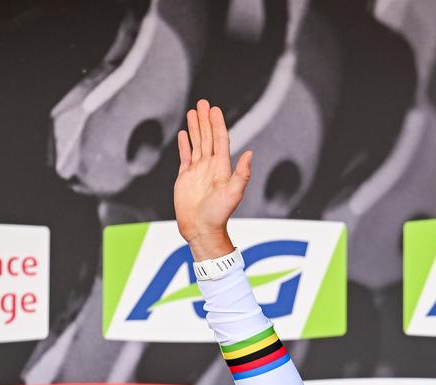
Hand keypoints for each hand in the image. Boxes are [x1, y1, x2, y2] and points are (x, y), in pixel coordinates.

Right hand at [174, 98, 251, 260]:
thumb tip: (250, 154)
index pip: (219, 140)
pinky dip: (184, 144)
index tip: (213, 109)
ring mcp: (197, 171)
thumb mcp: (233, 194)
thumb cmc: (218, 216)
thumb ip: (242, 174)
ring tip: (192, 112)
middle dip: (205, 120)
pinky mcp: (185, 178)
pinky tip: (184, 134)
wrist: (201, 230)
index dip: (216, 124)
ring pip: (196, 143)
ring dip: (195, 127)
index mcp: (221, 167)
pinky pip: (185, 156)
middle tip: (202, 102)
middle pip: (207, 137)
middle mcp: (209, 167)